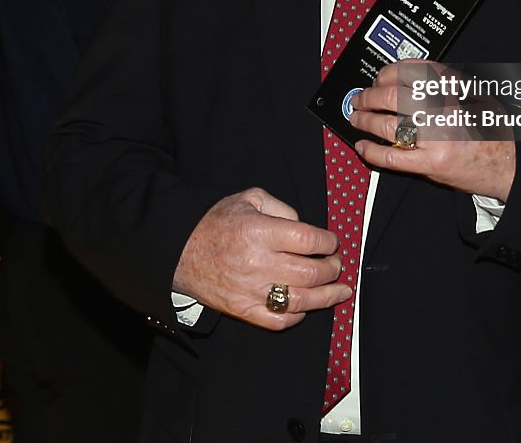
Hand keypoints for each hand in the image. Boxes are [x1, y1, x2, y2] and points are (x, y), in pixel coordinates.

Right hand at [172, 187, 351, 329]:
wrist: (181, 250)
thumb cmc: (216, 223)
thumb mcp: (249, 199)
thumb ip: (281, 207)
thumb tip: (303, 227)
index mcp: (259, 232)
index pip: (307, 239)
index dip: (327, 242)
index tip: (331, 242)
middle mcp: (258, 263)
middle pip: (310, 272)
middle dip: (332, 269)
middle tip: (337, 264)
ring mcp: (251, 291)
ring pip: (301, 300)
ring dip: (326, 296)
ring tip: (339, 290)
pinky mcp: (244, 311)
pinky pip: (280, 321)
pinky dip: (299, 315)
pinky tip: (307, 306)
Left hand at [349, 61, 516, 199]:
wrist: (511, 164)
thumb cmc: (492, 129)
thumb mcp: (473, 93)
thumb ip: (442, 83)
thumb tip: (403, 77)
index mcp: (453, 88)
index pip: (410, 71)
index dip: (387, 73)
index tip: (378, 77)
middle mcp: (444, 109)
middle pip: (392, 96)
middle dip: (369, 96)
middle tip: (359, 98)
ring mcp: (436, 138)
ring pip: (388, 124)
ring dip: (365, 120)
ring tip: (356, 118)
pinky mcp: (432, 164)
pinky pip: (393, 157)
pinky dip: (372, 151)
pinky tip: (364, 146)